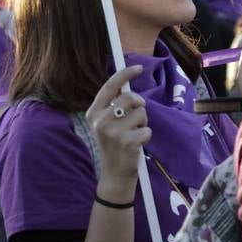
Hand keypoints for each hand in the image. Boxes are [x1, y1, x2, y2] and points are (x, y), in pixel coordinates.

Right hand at [86, 65, 150, 198]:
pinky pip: (147, 130)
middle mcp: (100, 121)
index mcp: (93, 113)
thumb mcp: (106, 123)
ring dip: (143, 123)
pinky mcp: (127, 142)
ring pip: (141, 113)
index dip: (124, 74)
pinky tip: (136, 145)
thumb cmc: (114, 144)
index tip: (138, 67)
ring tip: (133, 134)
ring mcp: (113, 132)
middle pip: (129, 97)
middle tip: (136, 117)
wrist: (114, 173)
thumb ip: (114, 105)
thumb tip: (127, 82)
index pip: (109, 86)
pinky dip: (146, 137)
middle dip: (139, 104)